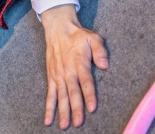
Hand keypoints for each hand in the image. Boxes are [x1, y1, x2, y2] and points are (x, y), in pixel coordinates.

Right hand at [41, 4, 108, 128]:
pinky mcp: (52, 78)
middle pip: (73, 92)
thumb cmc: (78, 36)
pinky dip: (49, 107)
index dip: (89, 95)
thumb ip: (100, 51)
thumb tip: (105, 65)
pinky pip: (50, 94)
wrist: (58, 30)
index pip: (86, 82)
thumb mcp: (93, 38)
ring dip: (62, 111)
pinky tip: (49, 120)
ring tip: (64, 125)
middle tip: (78, 122)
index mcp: (79, 63)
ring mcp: (59, 76)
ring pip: (61, 96)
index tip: (92, 108)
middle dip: (75, 108)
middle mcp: (68, 71)